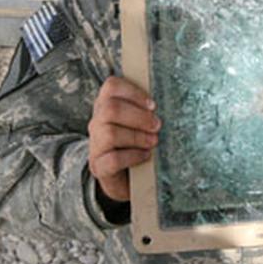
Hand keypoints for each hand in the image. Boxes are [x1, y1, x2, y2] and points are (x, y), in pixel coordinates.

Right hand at [88, 77, 160, 201]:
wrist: (125, 177)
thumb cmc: (137, 142)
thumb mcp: (140, 122)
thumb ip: (146, 109)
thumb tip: (167, 99)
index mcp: (106, 105)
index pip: (111, 86)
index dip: (134, 92)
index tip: (152, 105)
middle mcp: (96, 122)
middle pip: (111, 109)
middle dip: (139, 116)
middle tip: (157, 125)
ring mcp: (95, 144)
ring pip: (110, 133)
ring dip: (137, 136)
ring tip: (153, 141)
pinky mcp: (98, 166)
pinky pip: (113, 159)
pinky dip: (133, 156)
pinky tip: (145, 155)